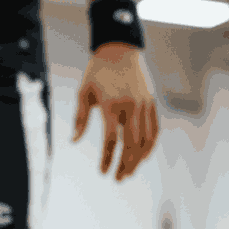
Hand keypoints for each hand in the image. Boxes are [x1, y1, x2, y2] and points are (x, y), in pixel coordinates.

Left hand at [73, 43, 158, 181]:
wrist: (120, 49)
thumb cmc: (96, 72)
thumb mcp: (83, 93)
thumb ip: (80, 118)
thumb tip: (73, 141)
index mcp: (112, 105)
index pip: (111, 140)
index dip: (107, 159)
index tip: (103, 173)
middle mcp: (131, 106)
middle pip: (131, 144)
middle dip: (125, 164)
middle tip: (118, 179)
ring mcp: (144, 104)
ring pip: (146, 139)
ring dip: (138, 159)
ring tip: (129, 172)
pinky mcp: (152, 102)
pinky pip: (155, 128)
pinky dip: (150, 145)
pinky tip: (143, 156)